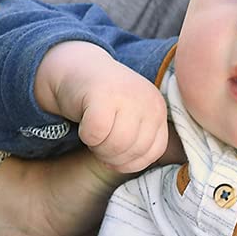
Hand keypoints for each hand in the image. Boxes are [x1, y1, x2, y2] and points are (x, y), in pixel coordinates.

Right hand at [35, 41, 168, 174]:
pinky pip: (96, 133)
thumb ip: (141, 141)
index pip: (155, 151)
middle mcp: (147, 99)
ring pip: (116, 145)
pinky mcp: (102, 94)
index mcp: (158, 108)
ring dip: (98, 148)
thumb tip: (133, 166)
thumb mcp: (133, 118)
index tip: (116, 153)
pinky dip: (86, 136)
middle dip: (112, 156)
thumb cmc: (105, 101)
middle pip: (133, 150)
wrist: (78, 68)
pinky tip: (84, 124)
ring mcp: (126, 95)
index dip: (132, 161)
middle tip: (100, 143)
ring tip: (94, 136)